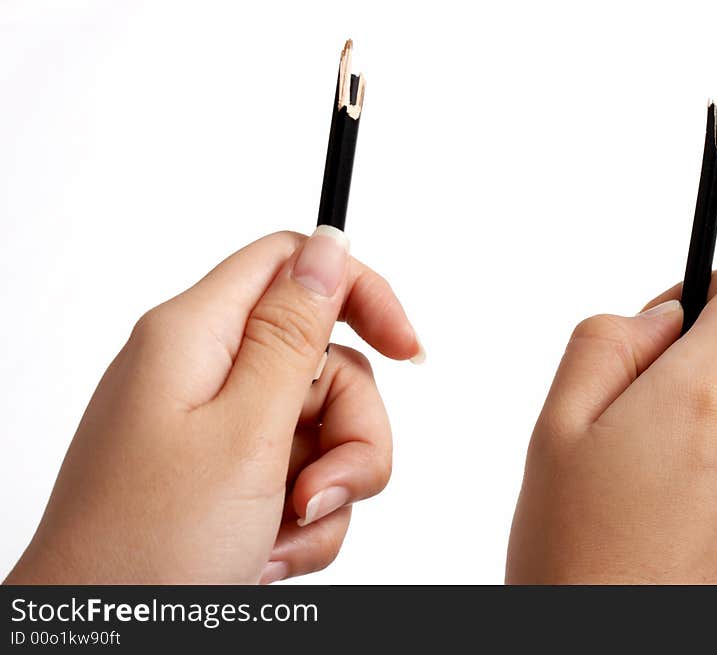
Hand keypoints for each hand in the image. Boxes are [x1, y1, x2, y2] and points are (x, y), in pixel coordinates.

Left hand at [5, 228, 422, 583]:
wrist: (99, 643)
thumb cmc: (146, 548)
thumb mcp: (243, 432)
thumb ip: (294, 333)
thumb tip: (330, 246)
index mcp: (196, 337)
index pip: (294, 264)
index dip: (360, 293)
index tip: (406, 349)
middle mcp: (205, 373)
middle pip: (324, 363)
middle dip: (351, 431)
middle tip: (321, 490)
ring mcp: (215, 429)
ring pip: (323, 428)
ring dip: (328, 488)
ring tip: (283, 533)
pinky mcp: (226, 475)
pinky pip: (301, 476)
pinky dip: (301, 521)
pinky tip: (264, 554)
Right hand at [506, 268, 716, 583]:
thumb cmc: (573, 555)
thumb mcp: (555, 428)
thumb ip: (606, 344)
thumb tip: (660, 317)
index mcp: (704, 395)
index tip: (681, 317)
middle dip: (682, 391)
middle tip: (622, 448)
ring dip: (702, 448)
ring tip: (644, 506)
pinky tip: (676, 538)